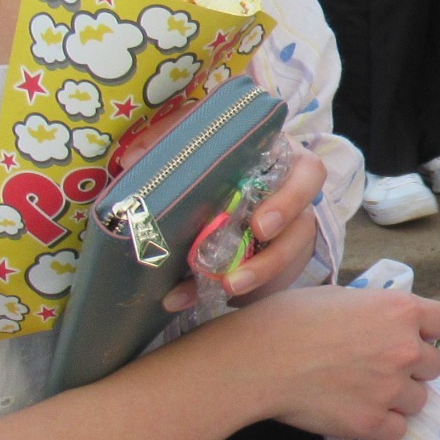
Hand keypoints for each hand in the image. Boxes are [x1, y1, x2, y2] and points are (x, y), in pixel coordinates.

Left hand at [162, 150, 329, 314]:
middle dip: (270, 258)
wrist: (214, 175)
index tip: (259, 227)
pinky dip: (248, 293)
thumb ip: (168, 142)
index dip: (289, 201)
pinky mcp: (281, 256)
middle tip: (233, 278)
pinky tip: (219, 301)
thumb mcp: (193, 139)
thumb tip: (131, 160)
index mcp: (283, 159)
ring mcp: (291, 229)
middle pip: (301, 228)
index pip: (308, 175)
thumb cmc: (212, 152)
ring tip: (222, 293)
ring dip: (257, 281)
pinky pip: (275, 280)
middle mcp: (295, 196)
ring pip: (291, 259)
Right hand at [179, 284, 439, 439]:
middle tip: (379, 367)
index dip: (430, 331)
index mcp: (400, 310)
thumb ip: (376, 311)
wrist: (257, 360)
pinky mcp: (372, 422)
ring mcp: (391, 388)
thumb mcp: (341, 296)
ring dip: (398, 397)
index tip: (414, 337)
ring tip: (363, 391)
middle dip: (412, 367)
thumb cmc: (288, 318)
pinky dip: (383, 425)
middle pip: (435, 365)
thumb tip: (387, 321)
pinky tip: (358, 412)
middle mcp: (405, 349)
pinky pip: (398, 429)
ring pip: (419, 399)